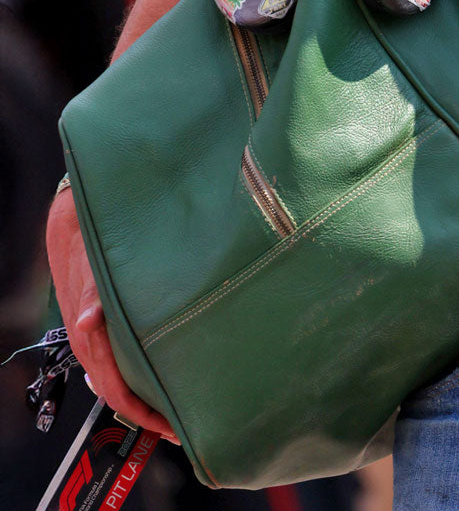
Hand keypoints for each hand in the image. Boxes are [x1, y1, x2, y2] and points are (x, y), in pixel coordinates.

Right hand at [46, 188, 178, 442]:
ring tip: (180, 403)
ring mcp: (97, 340)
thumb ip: (93, 300)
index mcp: (90, 342)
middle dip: (151, 413)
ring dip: (147, 396)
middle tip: (186, 422)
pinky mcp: (103, 329)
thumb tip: (87, 322)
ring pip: (120, 381)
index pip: (117, 394)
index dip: (144, 416)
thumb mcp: (93, 274)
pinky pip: (120, 363)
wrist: (73, 229)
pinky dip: (141, 376)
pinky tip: (163, 373)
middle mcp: (91, 347)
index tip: (172, 427)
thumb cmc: (88, 251)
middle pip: (120, 396)